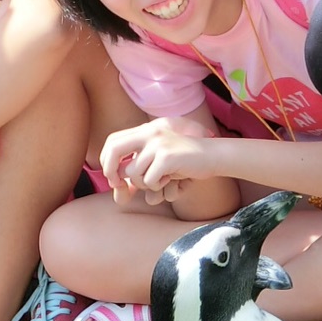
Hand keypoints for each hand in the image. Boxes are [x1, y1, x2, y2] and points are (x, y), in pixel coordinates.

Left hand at [99, 117, 215, 205]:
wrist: (214, 156)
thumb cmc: (186, 163)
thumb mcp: (159, 163)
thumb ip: (138, 172)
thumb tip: (118, 190)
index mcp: (146, 130)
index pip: (113, 141)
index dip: (107, 161)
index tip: (113, 178)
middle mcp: (149, 132)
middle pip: (114, 150)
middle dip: (111, 171)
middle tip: (119, 186)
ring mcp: (158, 143)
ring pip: (133, 173)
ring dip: (145, 184)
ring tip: (162, 180)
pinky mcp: (166, 156)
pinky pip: (149, 181)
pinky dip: (159, 186)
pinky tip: (173, 179)